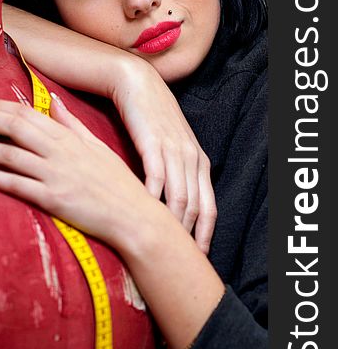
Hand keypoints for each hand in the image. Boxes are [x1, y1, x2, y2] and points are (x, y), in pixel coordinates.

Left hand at [0, 96, 157, 250]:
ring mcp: (54, 175)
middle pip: (13, 127)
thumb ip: (71, 123)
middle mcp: (59, 152)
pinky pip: (14, 185)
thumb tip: (53, 100)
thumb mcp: (96, 145)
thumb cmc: (117, 182)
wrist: (134, 216)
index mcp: (68, 137)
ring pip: (8, 154)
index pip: (25, 113)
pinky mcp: (52, 199)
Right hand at [110, 57, 215, 253]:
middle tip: (176, 263)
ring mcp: (175, 151)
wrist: (138, 84)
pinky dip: (152, 202)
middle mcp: (192, 159)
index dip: (204, 236)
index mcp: (199, 162)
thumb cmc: (151, 118)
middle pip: (196, 209)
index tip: (196, 259)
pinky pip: (156, 180)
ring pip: (179, 198)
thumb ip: (173, 173)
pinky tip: (143, 217)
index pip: (209, 208)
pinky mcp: (154, 144)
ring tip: (159, 248)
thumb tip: (166, 204)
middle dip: (188, 238)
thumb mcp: (169, 146)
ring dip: (171, 226)